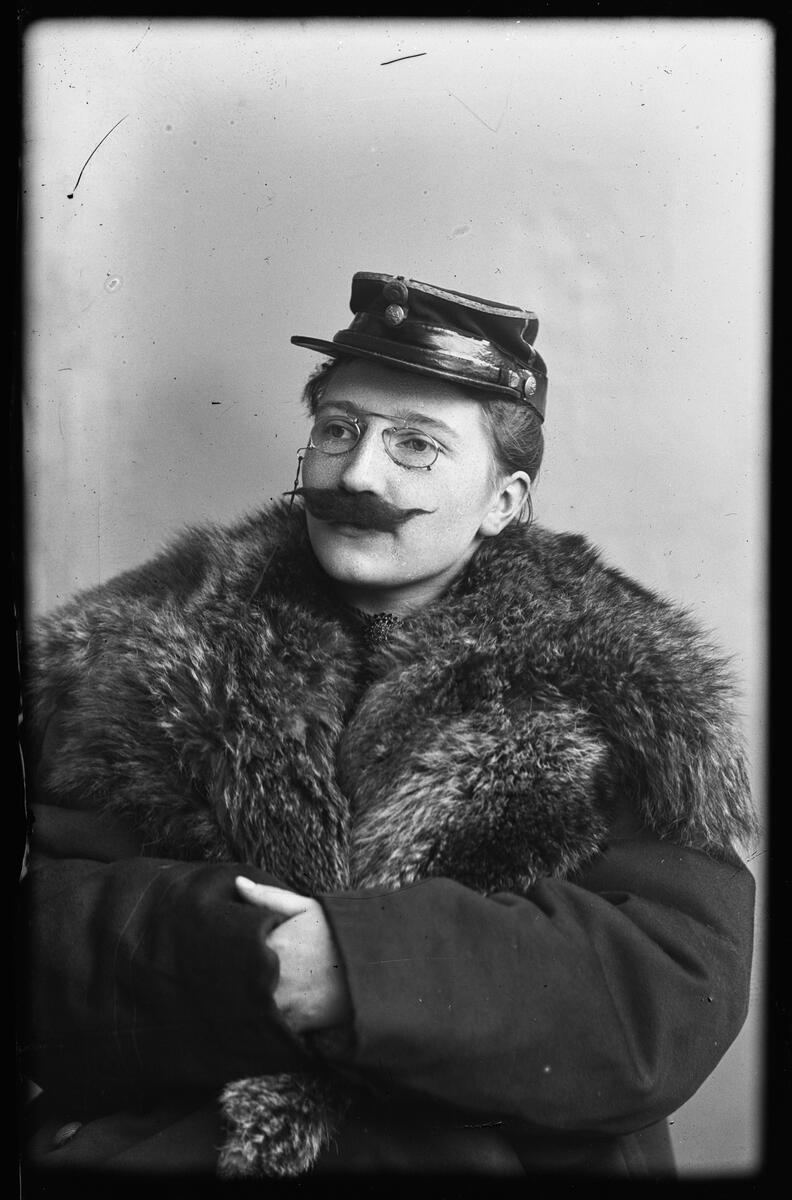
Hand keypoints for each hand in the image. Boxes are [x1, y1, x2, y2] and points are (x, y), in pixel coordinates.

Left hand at [235, 877, 351, 1034]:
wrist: (374, 964)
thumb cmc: (338, 931)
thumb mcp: (305, 906)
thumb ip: (267, 896)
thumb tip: (237, 883)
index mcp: (273, 943)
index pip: (233, 951)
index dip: (227, 953)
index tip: (220, 954)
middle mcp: (275, 975)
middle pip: (238, 983)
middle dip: (232, 981)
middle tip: (223, 980)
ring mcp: (286, 1002)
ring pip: (251, 1008)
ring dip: (246, 1003)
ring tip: (241, 998)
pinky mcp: (297, 1023)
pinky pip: (270, 1028)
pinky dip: (265, 1023)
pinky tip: (265, 1014)